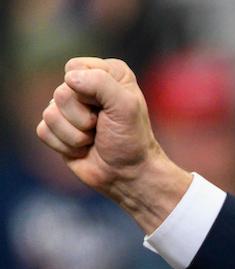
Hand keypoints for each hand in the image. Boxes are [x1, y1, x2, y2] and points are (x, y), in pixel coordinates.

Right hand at [35, 57, 190, 233]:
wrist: (128, 174)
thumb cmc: (132, 140)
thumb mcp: (126, 107)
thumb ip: (101, 83)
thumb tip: (69, 79)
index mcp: (108, 73)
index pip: (75, 67)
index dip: (88, 90)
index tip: (108, 107)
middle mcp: (87, 86)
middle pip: (60, 93)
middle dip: (82, 118)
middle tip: (102, 127)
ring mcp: (69, 108)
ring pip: (49, 113)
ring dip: (75, 135)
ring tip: (94, 138)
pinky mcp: (56, 129)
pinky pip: (43, 130)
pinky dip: (65, 145)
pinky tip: (83, 148)